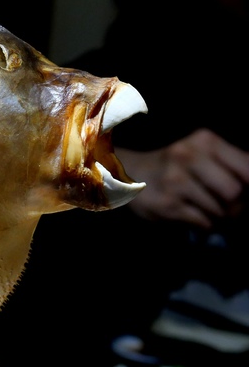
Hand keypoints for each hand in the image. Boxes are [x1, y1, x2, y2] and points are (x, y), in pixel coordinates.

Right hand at [119, 129, 248, 229]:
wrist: (130, 173)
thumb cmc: (176, 165)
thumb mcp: (203, 152)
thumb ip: (233, 163)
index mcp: (205, 142)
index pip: (247, 168)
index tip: (243, 192)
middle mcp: (189, 157)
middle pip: (235, 192)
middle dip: (237, 205)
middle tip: (229, 207)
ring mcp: (175, 181)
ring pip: (221, 211)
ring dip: (220, 217)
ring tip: (210, 211)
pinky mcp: (167, 204)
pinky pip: (204, 223)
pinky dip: (206, 224)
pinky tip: (197, 217)